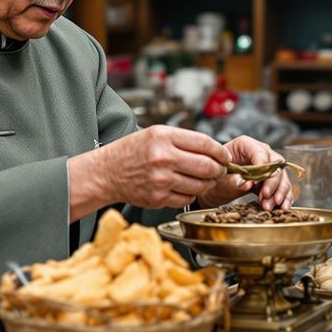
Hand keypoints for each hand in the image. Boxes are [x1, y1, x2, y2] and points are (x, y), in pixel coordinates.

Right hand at [69, 125, 228, 212]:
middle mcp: (163, 158)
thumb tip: (214, 150)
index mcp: (163, 137)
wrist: (107, 172)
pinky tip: (186, 187)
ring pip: (200, 185)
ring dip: (208, 183)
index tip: (225, 156)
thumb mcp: (155, 133)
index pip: (205, 143)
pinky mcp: (158, 198)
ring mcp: (160, 180)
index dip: (221, 152)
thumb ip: (184, 139)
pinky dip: (192, 194)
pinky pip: (187, 198)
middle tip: (220, 170)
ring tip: (205, 179)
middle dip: (219, 170)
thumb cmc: (132, 151)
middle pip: (207, 166)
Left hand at [197, 135, 293, 210]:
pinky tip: (283, 207)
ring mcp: (268, 166)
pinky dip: (285, 197)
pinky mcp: (271, 180)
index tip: (259, 182)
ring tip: (269, 206)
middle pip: (275, 165)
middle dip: (272, 183)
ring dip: (279, 192)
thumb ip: (233, 181)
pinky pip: (283, 187)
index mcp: (245, 145)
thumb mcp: (220, 180)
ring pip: (282, 177)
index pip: (260, 152)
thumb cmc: (216, 178)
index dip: (263, 166)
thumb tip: (247, 184)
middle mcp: (260, 153)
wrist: (216, 188)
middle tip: (266, 197)